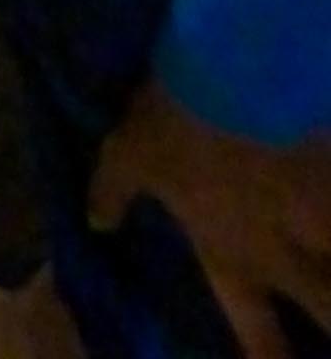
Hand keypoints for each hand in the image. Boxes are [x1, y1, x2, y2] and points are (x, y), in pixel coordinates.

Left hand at [90, 85, 330, 356]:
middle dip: (330, 314)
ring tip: (328, 261)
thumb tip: (97, 221)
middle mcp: (284, 256)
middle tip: (324, 306)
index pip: (258, 335)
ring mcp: (321, 222)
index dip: (270, 358)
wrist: (232, 74)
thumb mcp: (130, 152)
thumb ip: (113, 189)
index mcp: (233, 257)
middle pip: (326, 310)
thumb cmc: (174, 122)